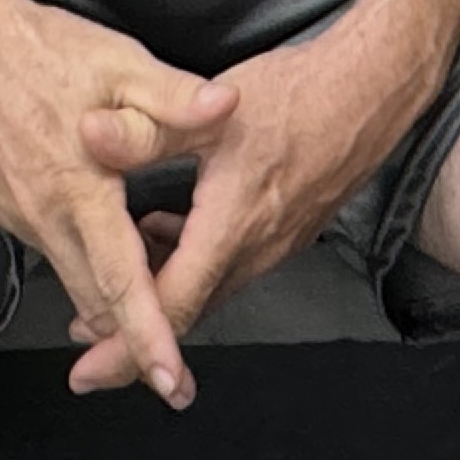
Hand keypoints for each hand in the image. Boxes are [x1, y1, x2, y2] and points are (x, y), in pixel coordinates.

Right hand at [0, 0, 237, 405]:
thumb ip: (174, 98)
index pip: (120, 285)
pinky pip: (54, 252)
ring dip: (109, 305)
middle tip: (172, 375)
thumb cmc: (39, 48)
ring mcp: (19, 215)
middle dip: (132, 345)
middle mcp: (44, 217)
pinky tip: (112, 251)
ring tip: (151, 319)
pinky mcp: (5, 205)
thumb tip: (227, 108)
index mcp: (78, 191)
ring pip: (73, 281)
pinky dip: (86, 267)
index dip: (150, 339)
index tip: (173, 383)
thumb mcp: (119, 62)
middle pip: (94, 304)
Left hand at [65, 14, 432, 394]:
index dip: (123, 347)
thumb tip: (89, 137)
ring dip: (162, 293)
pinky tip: (166, 230)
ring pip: (208, 287)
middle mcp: (258, 248)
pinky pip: (229, 265)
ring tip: (116, 286)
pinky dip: (190, 263)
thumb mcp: (210, 109)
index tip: (87, 373)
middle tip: (86, 338)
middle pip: (187, 312)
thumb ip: (147, 131)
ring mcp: (275, 242)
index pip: (171, 308)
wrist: (372, 87)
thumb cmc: (301, 94)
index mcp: (233, 226)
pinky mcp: (285, 228)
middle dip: (133, 335)